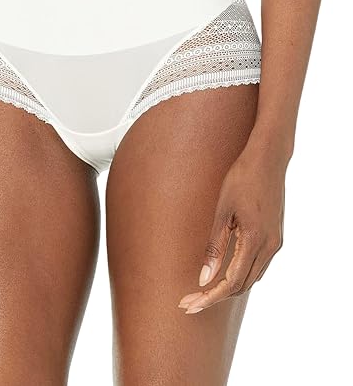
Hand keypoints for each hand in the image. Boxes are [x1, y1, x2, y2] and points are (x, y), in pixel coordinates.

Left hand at [178, 142, 285, 313]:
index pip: (231, 283)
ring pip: (251, 278)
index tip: (188, 304)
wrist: (267, 159)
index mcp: (255, 241)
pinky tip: (224, 273)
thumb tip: (204, 278)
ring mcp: (275, 242)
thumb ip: (214, 246)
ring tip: (201, 291)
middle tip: (189, 301)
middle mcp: (270, 246)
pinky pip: (258, 265)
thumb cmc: (241, 179)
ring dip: (228, 288)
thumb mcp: (222, 211)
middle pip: (242, 286)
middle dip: (215, 296)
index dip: (209, 297)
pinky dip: (240, 275)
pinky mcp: (275, 236)